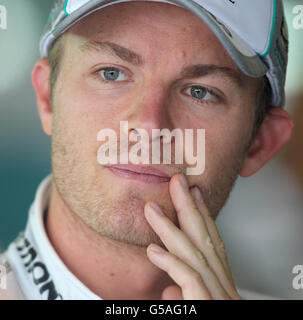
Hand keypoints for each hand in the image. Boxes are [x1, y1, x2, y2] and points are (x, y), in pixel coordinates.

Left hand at [144, 173, 241, 299]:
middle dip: (190, 207)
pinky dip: (172, 262)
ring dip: (170, 228)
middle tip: (178, 182)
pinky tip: (153, 250)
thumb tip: (168, 288)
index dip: (204, 215)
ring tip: (151, 209)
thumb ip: (184, 296)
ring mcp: (220, 296)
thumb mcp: (196, 307)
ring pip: (195, 253)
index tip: (194, 194)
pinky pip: (191, 279)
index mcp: (221, 285)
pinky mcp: (209, 306)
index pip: (212, 244)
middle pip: (206, 240)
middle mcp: (224, 288)